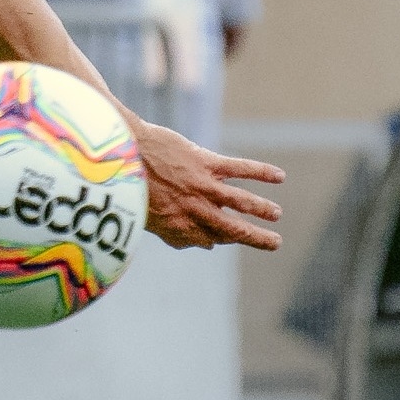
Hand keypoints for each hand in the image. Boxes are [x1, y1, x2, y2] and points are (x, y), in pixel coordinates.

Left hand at [133, 121, 284, 251]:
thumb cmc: (131, 185)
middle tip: (275, 243)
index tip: (229, 239)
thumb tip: (208, 247)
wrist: (119, 152)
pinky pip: (238, 168)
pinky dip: (260, 172)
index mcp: (177, 227)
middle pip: (231, 229)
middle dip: (255, 237)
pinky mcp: (204, 162)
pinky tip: (280, 176)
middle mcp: (193, 210)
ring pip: (239, 201)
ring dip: (261, 209)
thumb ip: (179, 233)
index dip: (222, 240)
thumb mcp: (149, 217)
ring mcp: (201, 186)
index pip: (209, 239)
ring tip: (276, 214)